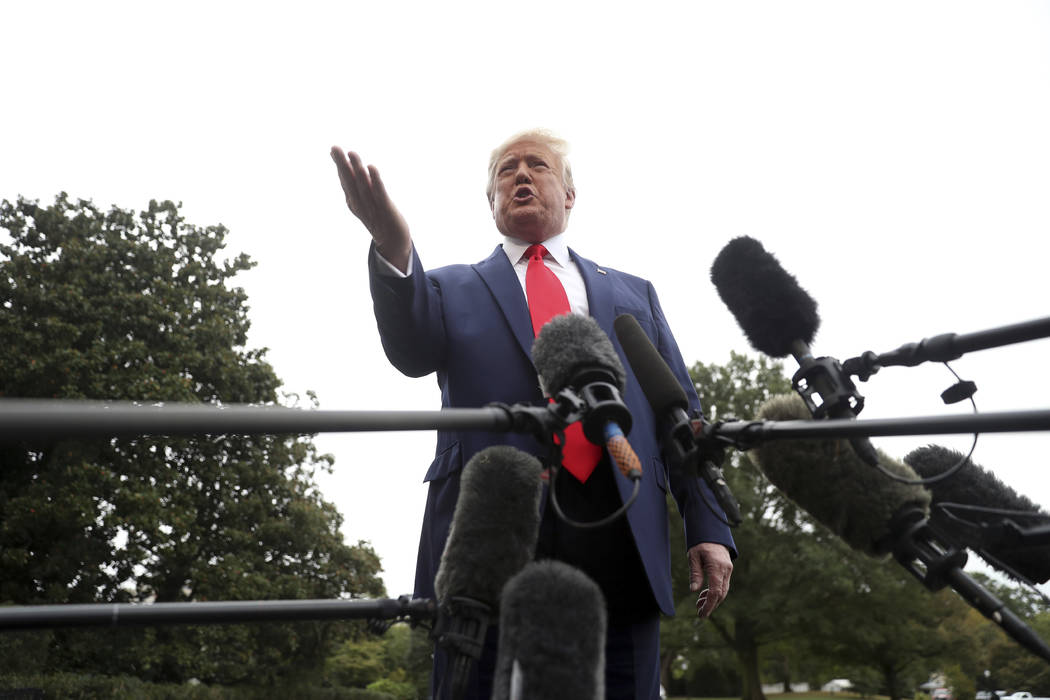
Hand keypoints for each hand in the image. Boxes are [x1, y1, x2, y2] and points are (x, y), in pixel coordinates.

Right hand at [330, 146, 411, 272]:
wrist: (394, 242)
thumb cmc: (379, 219)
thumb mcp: (364, 203)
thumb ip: (357, 188)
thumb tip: (348, 169)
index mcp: (353, 202)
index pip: (345, 181)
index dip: (339, 165)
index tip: (333, 150)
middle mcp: (360, 204)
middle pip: (350, 182)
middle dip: (342, 164)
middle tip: (334, 147)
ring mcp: (372, 207)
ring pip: (363, 185)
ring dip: (357, 169)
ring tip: (352, 153)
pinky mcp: (386, 209)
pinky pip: (379, 193)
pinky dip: (375, 180)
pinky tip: (371, 167)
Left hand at [688, 542, 732, 618]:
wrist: (712, 532)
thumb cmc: (700, 543)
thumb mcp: (693, 556)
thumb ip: (695, 573)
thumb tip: (694, 590)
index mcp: (717, 566)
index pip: (715, 591)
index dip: (709, 605)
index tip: (702, 614)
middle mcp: (725, 569)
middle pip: (721, 594)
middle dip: (711, 605)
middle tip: (699, 612)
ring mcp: (728, 570)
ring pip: (723, 591)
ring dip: (712, 600)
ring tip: (699, 604)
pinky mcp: (727, 570)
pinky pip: (723, 585)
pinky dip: (715, 593)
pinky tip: (705, 595)